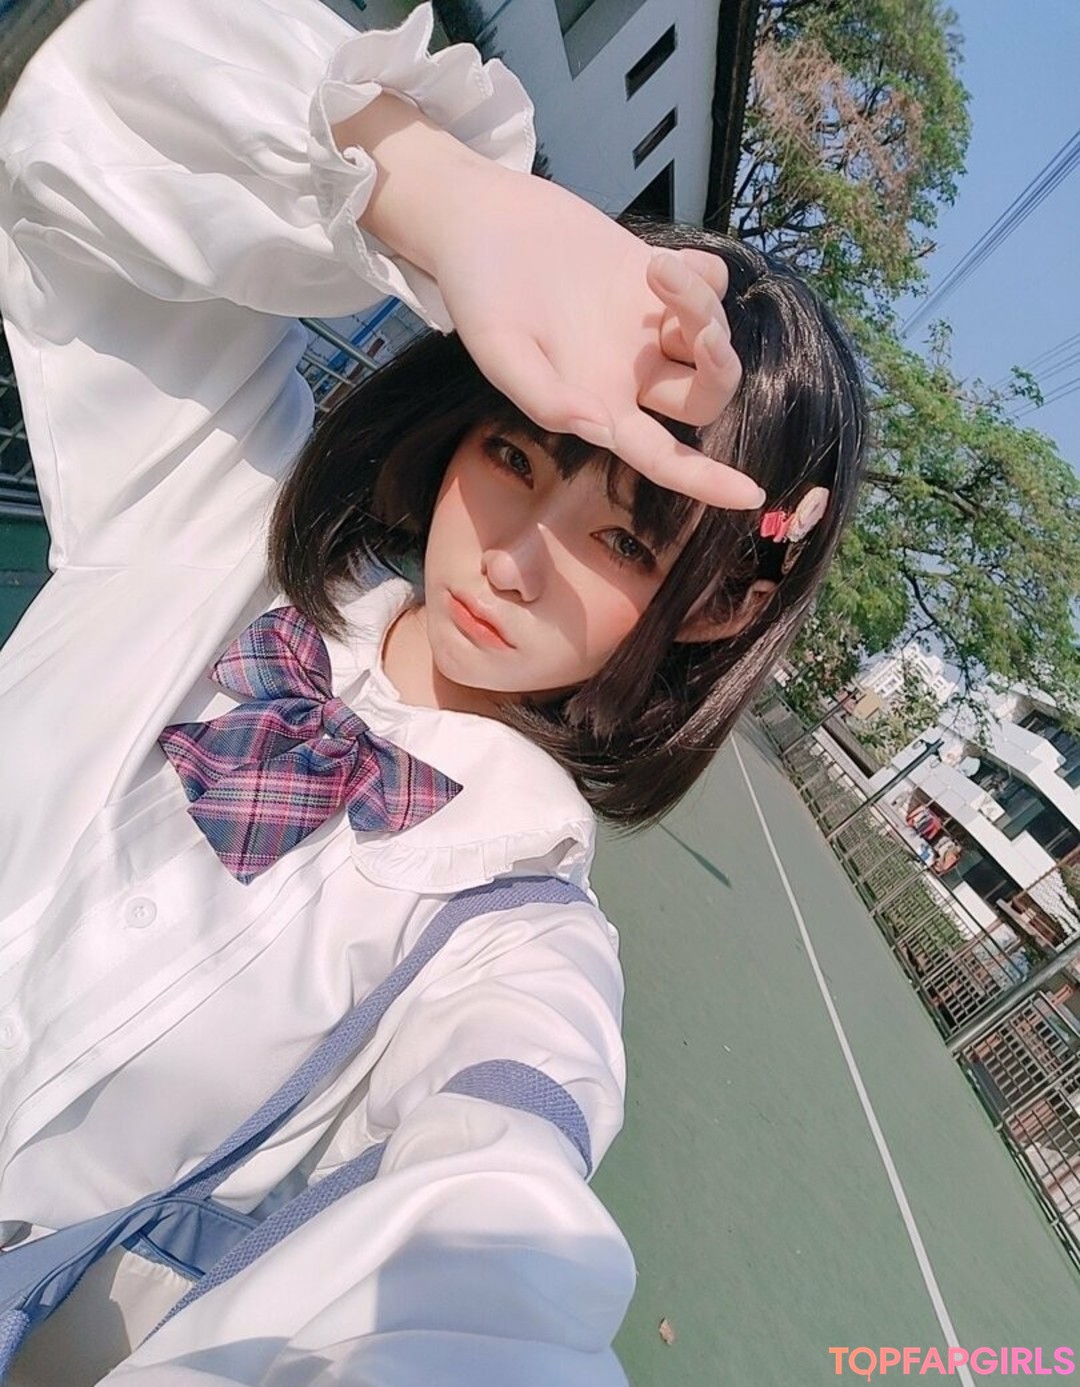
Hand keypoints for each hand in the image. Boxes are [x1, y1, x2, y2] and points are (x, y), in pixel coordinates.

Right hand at [433, 172, 759, 508]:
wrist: (482, 221)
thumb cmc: (479, 292)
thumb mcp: (498, 350)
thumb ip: (543, 399)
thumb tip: (600, 432)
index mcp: (596, 403)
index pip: (660, 458)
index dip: (705, 481)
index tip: (750, 496)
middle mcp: (629, 374)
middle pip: (704, 400)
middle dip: (718, 369)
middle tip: (697, 328)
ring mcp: (646, 327)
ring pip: (710, 341)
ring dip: (704, 308)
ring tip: (658, 269)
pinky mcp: (654, 279)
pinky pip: (712, 286)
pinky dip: (706, 275)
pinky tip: (662, 260)